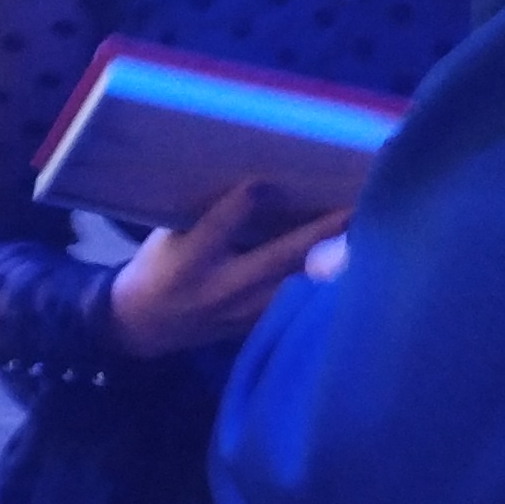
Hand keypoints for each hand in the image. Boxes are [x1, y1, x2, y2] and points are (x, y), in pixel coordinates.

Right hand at [103, 178, 347, 358]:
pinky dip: (318, 281)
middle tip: (352, 206)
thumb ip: (206, 216)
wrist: (144, 326)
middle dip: (317, 232)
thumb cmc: (158, 268)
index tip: (272, 176)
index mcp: (188, 259)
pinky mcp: (256, 327)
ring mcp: (243, 312)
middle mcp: (220, 287)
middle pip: (277, 256)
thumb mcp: (166, 237)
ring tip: (360, 232)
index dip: (246, 199)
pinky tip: (342, 262)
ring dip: (329, 260)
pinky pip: (294, 302)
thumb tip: (260, 184)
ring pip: (295, 283)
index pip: (221, 224)